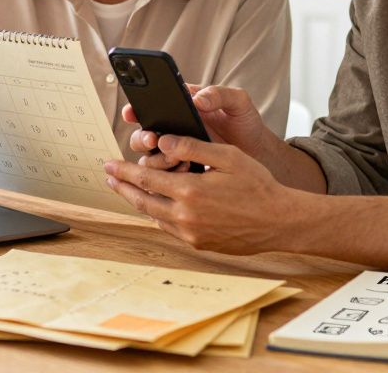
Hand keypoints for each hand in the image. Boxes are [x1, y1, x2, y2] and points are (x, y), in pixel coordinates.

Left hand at [104, 135, 309, 254]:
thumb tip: (163, 142)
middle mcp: (185, 216)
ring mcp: (191, 233)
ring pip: (154, 216)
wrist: (279, 221)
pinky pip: (170, 228)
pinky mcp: (199, 244)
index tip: (108, 165)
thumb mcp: (227, 156)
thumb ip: (192, 148)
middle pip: (142, 200)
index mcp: (189, 191)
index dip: (123, 171)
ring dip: (139, 202)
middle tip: (108, 177)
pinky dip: (158, 215)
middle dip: (122, 187)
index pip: (145, 179)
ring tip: (128, 190)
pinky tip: (157, 207)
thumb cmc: (257, 185)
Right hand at [125, 84, 275, 171]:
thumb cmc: (246, 124)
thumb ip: (219, 94)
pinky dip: (169, 178)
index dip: (135, 111)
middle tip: (154, 139)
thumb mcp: (238, 103)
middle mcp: (173, 133)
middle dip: (143, 139)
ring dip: (157, 161)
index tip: (132, 113)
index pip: (150, 108)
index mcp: (181, 110)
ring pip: (150, 161)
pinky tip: (185, 172)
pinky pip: (164, 180)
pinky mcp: (184, 175)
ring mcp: (177, 155)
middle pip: (143, 138)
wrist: (259, 154)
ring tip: (178, 160)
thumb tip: (197, 99)